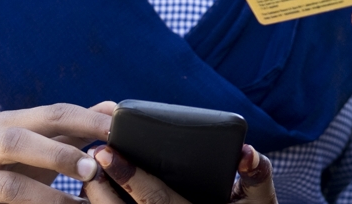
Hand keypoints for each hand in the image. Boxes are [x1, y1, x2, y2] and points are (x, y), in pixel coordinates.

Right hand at [0, 103, 110, 203]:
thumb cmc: (12, 171)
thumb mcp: (41, 148)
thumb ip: (74, 131)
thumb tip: (111, 108)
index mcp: (7, 124)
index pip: (51, 114)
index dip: (85, 121)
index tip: (116, 130)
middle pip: (18, 141)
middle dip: (59, 155)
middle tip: (94, 170)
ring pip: (7, 185)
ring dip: (46, 196)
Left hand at [84, 143, 274, 203]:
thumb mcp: (260, 201)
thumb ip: (257, 176)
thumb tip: (246, 152)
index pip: (155, 198)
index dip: (130, 176)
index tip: (108, 151)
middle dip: (103, 185)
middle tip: (92, 155)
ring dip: (99, 198)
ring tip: (90, 171)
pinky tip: (98, 191)